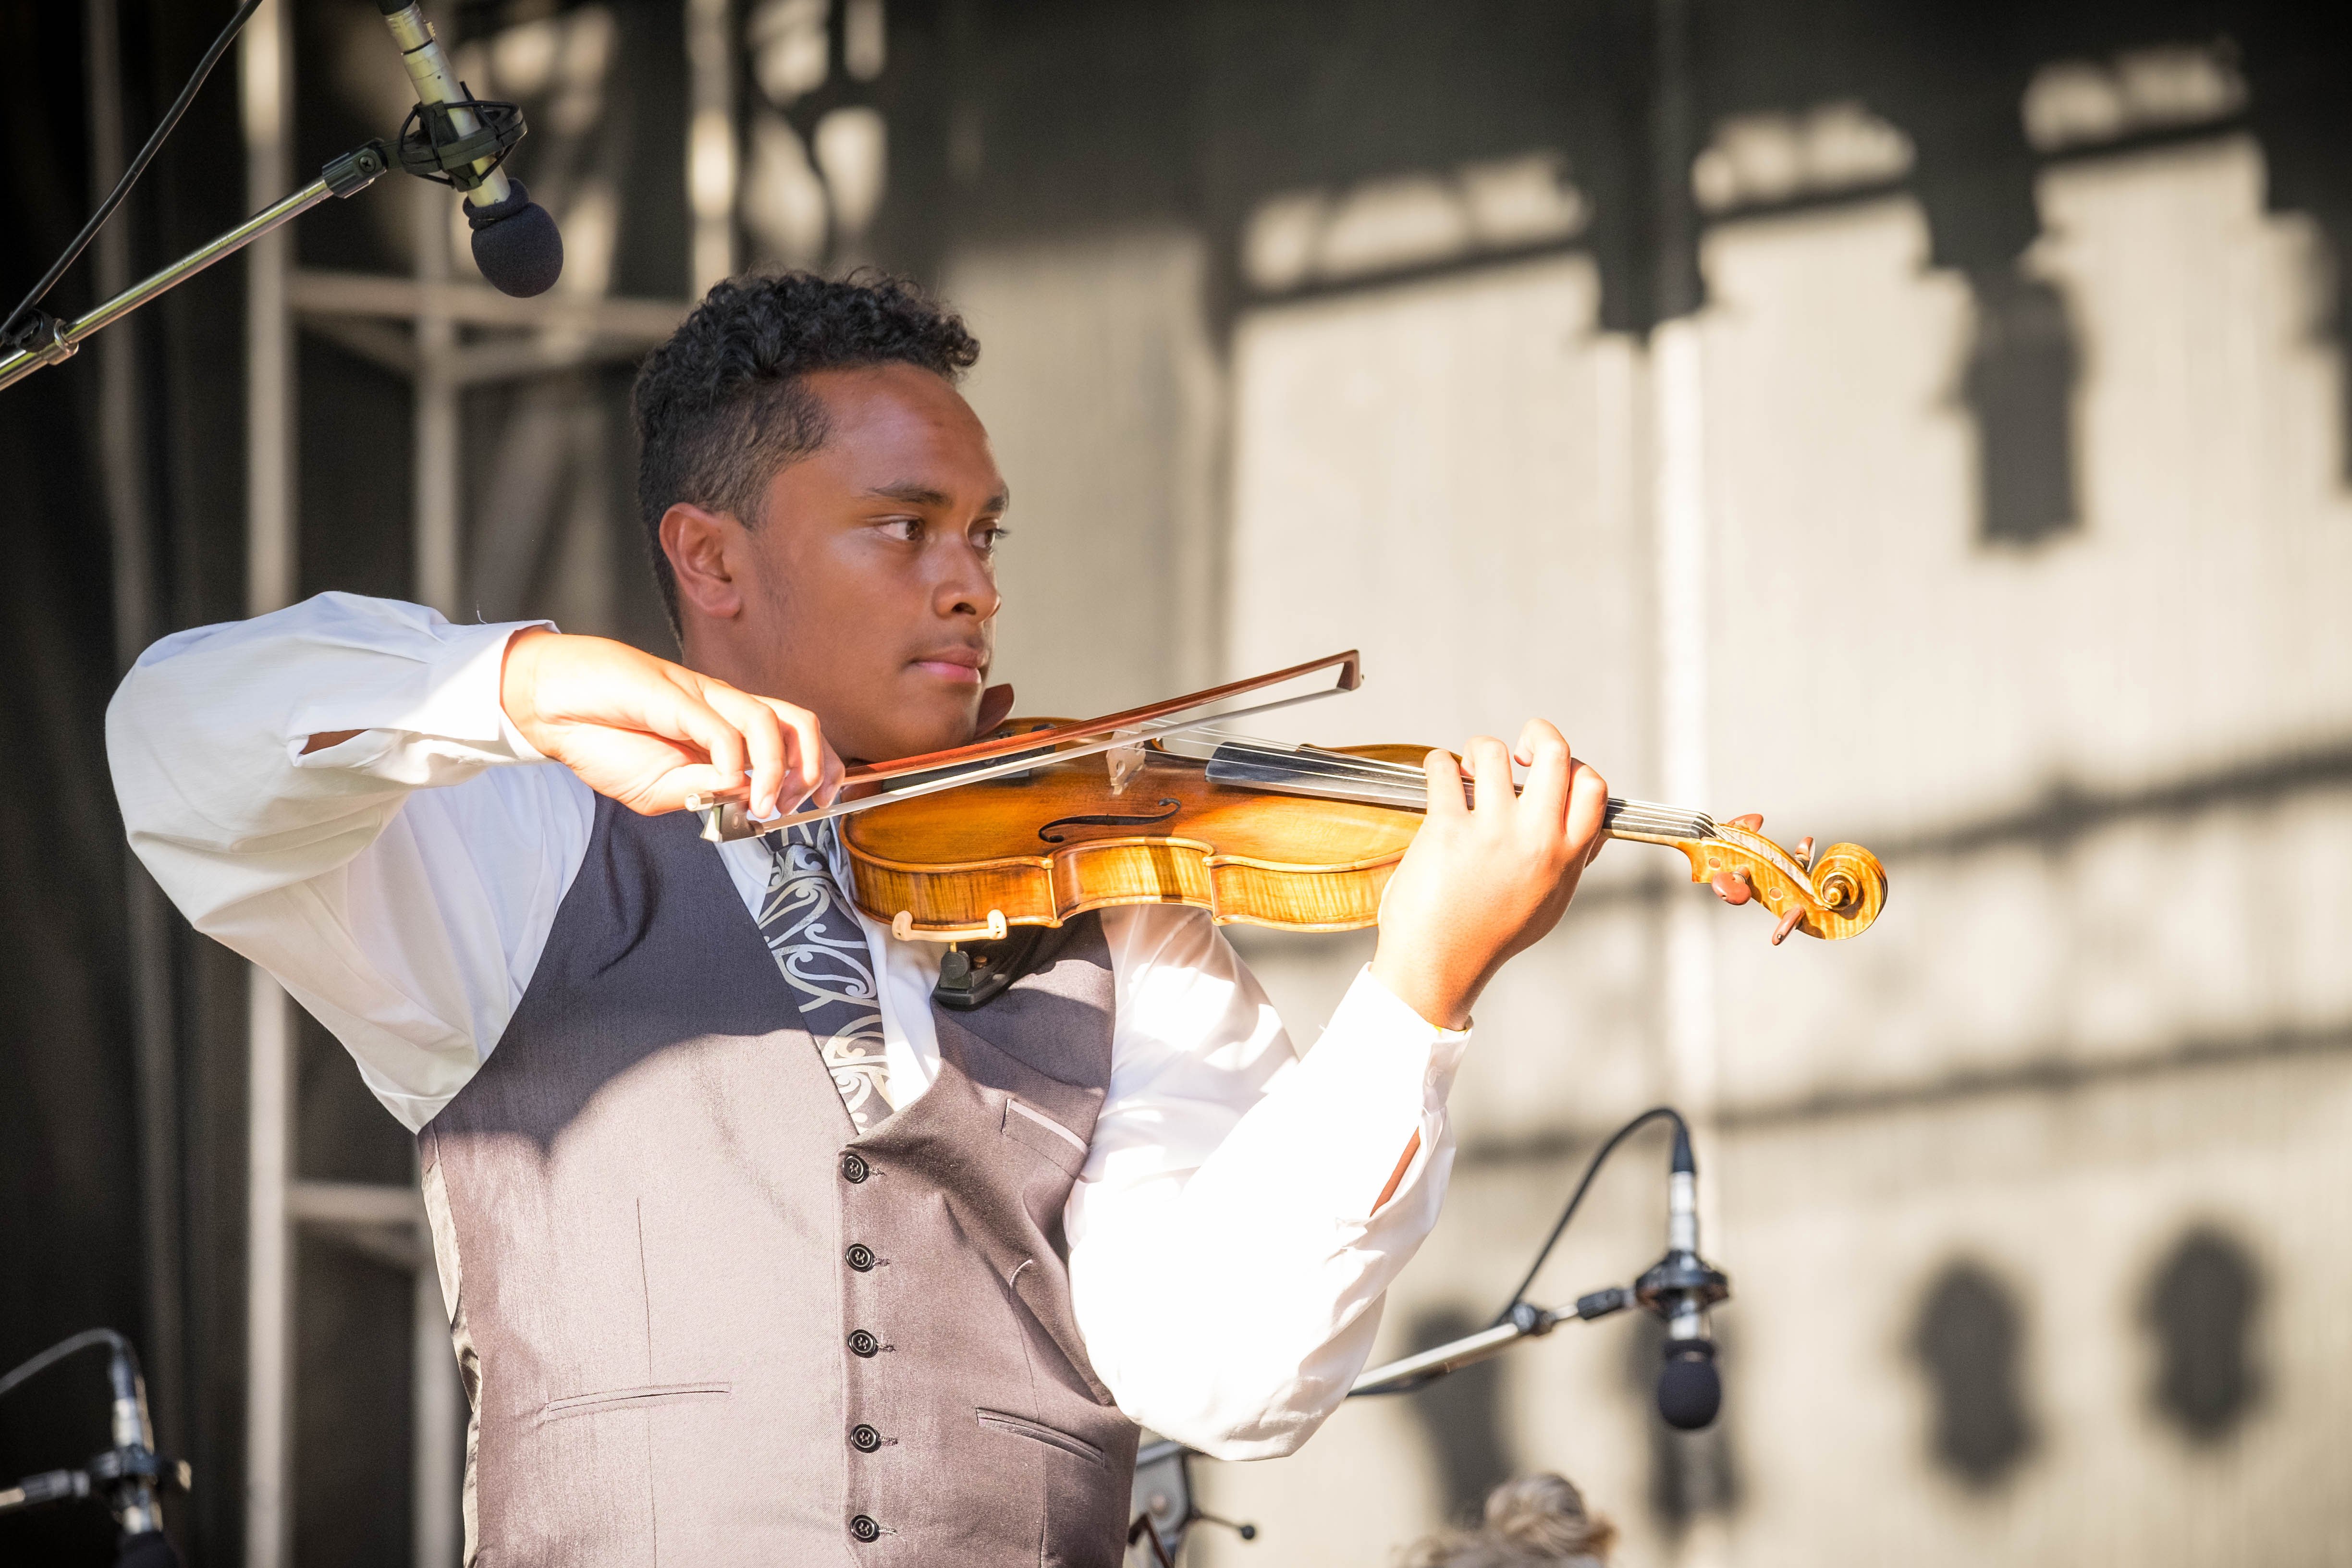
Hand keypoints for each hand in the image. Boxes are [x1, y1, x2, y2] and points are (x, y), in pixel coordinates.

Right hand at [496, 628, 841, 817]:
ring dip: (777, 769)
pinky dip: (733, 759)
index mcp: (728, 731)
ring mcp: (700, 699)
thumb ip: (704, 795)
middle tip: (801, 803)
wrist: (553, 709)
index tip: (818, 804)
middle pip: (798, 722)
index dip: (820, 768)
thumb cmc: (606, 744)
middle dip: (816, 765)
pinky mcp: (672, 694)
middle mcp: (724, 710)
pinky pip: (719, 725)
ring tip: (765, 803)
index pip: (794, 739)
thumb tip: (748, 796)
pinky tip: (724, 781)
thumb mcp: (660, 792)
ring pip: (768, 720)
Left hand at [1368, 720, 1608, 1029]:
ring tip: (1468, 768)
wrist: (1439, 967)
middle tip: (1518, 748)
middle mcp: (1536, 840)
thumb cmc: (1489, 936)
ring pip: (1494, 751)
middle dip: (1538, 733)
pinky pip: (1443, 768)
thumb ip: (1571, 861)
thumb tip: (1588, 826)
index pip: (1593, 787)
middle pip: (1555, 753)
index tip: (1551, 771)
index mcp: (1565, 857)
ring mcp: (1492, 832)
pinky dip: (1438, 763)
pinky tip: (1438, 776)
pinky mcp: (1447, 829)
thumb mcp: (1550, 902)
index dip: (1575, 766)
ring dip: (1479, 750)